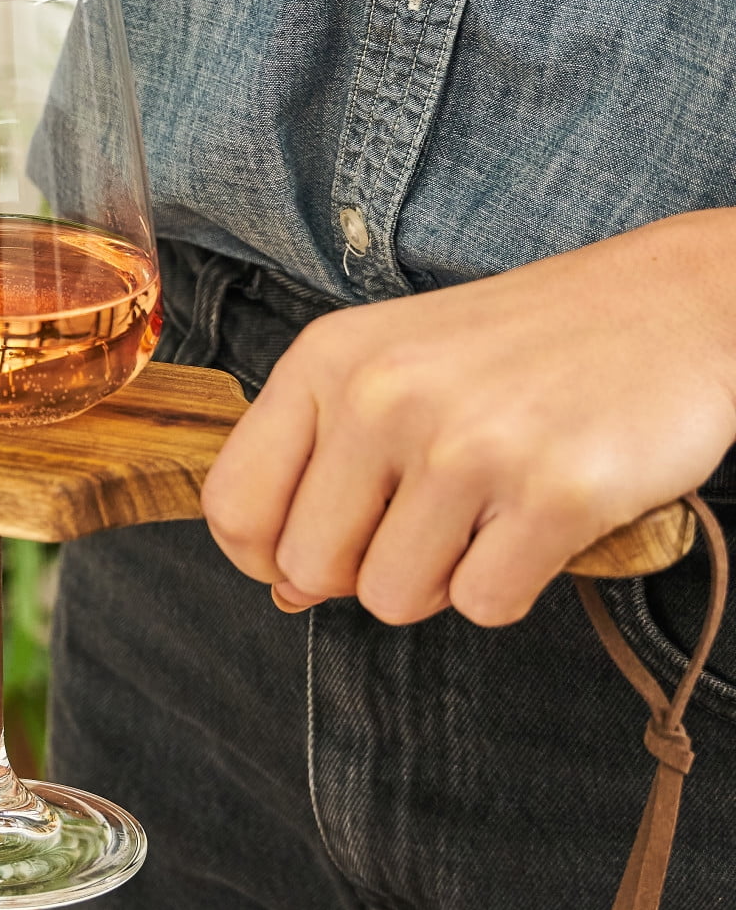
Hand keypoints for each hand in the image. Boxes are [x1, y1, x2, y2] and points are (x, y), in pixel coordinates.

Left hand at [200, 210, 735, 626]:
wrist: (677, 304)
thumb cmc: (520, 347)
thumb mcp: (391, 367)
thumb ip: (322, 464)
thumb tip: (283, 588)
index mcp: (328, 361)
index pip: (233, 505)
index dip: (263, 554)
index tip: (310, 552)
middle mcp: (384, 395)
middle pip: (308, 567)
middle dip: (362, 569)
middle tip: (426, 521)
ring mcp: (468, 444)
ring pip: (391, 598)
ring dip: (440, 578)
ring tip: (486, 509)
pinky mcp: (554, 492)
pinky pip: (483, 605)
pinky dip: (510, 583)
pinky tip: (536, 518)